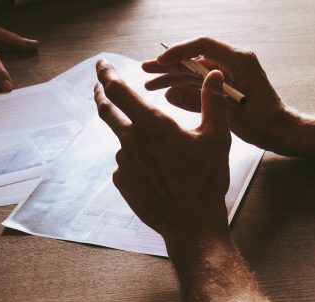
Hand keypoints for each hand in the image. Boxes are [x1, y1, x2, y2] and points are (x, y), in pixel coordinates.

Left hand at [93, 59, 231, 244]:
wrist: (192, 225)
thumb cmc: (206, 181)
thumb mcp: (216, 137)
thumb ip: (213, 102)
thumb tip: (213, 74)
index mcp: (153, 125)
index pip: (119, 91)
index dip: (107, 74)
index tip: (101, 64)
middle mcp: (132, 141)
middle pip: (107, 111)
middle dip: (101, 94)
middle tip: (98, 85)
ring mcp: (124, 163)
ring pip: (123, 139)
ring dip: (133, 136)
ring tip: (162, 153)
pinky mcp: (122, 181)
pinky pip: (126, 163)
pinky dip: (137, 160)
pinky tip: (157, 172)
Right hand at [143, 37, 303, 154]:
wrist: (281, 132)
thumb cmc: (264, 121)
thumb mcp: (230, 112)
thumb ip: (199, 101)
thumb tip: (170, 93)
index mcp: (239, 60)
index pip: (203, 45)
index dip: (179, 51)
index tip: (160, 61)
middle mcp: (233, 62)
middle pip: (195, 58)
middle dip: (169, 65)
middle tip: (145, 70)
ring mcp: (228, 74)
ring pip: (194, 71)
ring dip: (172, 77)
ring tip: (149, 83)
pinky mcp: (225, 86)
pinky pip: (200, 83)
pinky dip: (183, 87)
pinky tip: (166, 93)